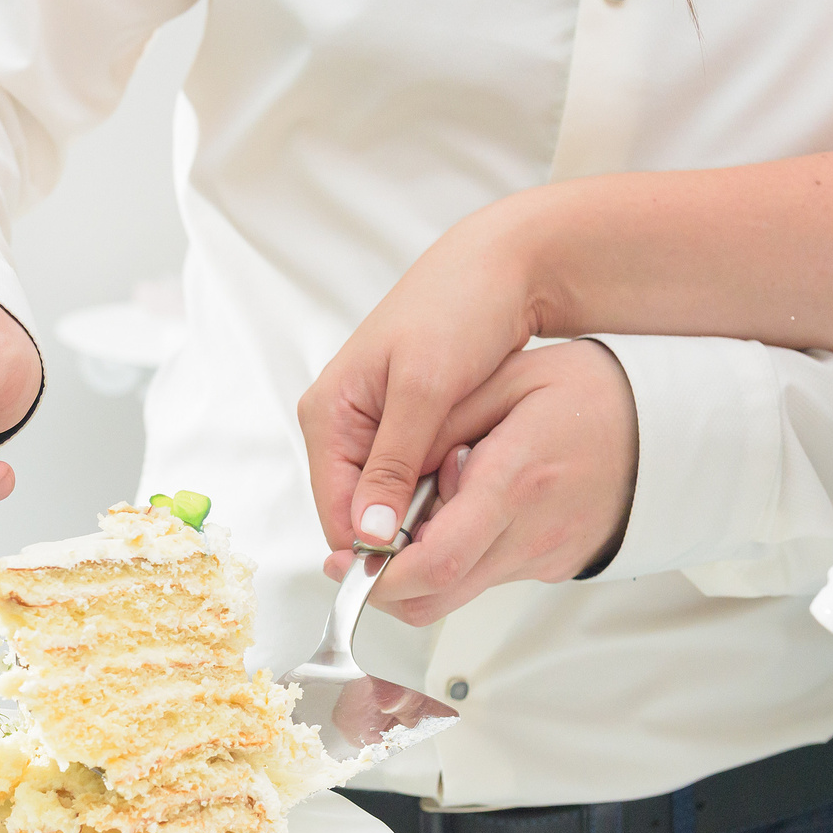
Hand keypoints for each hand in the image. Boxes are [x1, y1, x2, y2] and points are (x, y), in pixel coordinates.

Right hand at [300, 204, 635, 620]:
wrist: (504, 265)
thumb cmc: (457, 307)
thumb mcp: (424, 390)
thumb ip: (394, 466)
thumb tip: (367, 534)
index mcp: (328, 414)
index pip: (332, 510)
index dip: (369, 547)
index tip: (416, 567)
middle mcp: (343, 425)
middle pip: (356, 512)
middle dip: (399, 530)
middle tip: (451, 534)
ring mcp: (376, 429)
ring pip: (387, 501)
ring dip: (423, 511)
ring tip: (465, 503)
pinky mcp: (408, 428)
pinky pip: (413, 481)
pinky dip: (439, 490)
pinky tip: (469, 485)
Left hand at [320, 341, 637, 625]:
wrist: (674, 424)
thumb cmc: (592, 392)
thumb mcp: (508, 382)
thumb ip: (438, 430)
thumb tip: (380, 482)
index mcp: (516, 482)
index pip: (433, 562)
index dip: (378, 576)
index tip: (347, 561)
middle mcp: (531, 533)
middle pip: (434, 596)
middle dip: (384, 586)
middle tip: (359, 557)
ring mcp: (546, 557)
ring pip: (456, 591)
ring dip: (422, 567)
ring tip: (429, 508)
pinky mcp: (553, 568)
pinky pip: (488, 576)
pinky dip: (459, 558)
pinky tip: (468, 511)